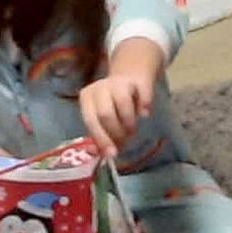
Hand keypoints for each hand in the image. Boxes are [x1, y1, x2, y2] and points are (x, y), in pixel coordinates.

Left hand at [78, 38, 163, 156]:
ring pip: (122, 104)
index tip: (112, 154)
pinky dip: (144, 108)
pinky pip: (143, 97)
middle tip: (125, 140)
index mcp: (86, 97)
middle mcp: (100, 87)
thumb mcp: (101, 117)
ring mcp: (119, 82)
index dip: (101, 138)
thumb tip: (102, 155)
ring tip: (131, 129)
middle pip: (105, 114)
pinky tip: (144, 114)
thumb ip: (100, 135)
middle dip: (117, 132)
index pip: (90, 120)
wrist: (129, 77)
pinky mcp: (138, 81)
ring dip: (129, 123)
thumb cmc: (112, 104)